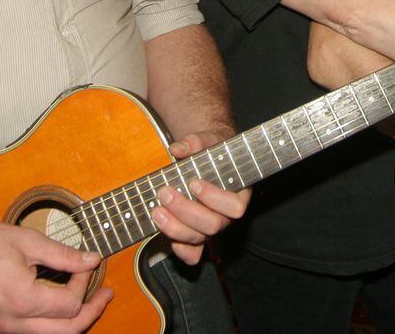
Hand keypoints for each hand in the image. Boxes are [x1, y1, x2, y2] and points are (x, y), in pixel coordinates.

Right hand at [0, 218, 111, 332]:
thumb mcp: (29, 242)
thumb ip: (64, 255)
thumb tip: (92, 260)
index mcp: (22, 300)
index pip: (70, 304)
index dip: (85, 283)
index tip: (87, 263)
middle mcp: (12, 323)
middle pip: (67, 331)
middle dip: (91, 312)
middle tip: (105, 294)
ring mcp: (3, 330)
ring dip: (74, 322)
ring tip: (90, 303)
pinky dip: (53, 325)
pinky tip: (61, 308)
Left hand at [152, 130, 250, 264]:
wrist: (204, 156)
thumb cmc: (211, 150)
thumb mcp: (207, 140)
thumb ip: (195, 142)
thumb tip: (177, 148)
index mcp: (238, 194)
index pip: (234, 207)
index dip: (214, 198)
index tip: (193, 183)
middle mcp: (226, 216)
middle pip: (213, 225)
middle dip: (186, 211)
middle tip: (164, 192)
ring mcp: (210, 228)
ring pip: (198, 239)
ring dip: (174, 227)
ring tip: (156, 210)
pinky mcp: (195, 235)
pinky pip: (191, 254)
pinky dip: (178, 248)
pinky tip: (163, 232)